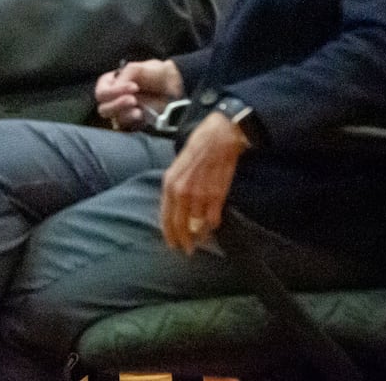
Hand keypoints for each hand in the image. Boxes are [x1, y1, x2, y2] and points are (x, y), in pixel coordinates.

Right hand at [95, 59, 182, 131]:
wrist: (175, 86)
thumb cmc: (156, 74)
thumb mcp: (138, 68)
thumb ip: (124, 76)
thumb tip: (116, 88)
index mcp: (113, 83)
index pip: (101, 90)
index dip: (113, 91)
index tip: (133, 86)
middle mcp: (115, 98)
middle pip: (103, 106)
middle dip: (116, 103)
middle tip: (133, 99)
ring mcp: (123, 111)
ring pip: (112, 117)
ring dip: (123, 112)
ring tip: (137, 109)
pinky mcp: (133, 122)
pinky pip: (124, 126)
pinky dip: (130, 121)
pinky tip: (141, 115)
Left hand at [160, 112, 248, 254]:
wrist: (219, 136)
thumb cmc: (198, 146)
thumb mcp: (178, 164)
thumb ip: (176, 184)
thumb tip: (176, 204)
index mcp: (170, 182)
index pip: (165, 216)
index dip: (169, 233)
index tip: (172, 244)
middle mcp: (182, 191)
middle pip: (179, 224)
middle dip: (182, 240)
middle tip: (186, 250)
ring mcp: (199, 194)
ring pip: (197, 225)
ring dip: (199, 235)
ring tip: (200, 240)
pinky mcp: (217, 195)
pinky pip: (213, 218)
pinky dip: (213, 224)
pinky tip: (212, 226)